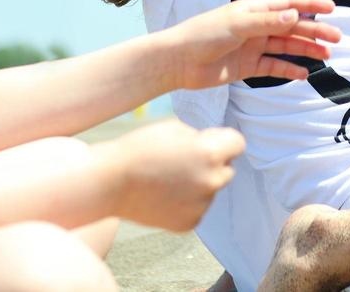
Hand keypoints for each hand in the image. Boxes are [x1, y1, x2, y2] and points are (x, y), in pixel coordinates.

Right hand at [113, 119, 245, 230]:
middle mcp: (211, 181)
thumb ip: (201, 137)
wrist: (111, 182)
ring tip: (168, 178)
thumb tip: (215, 147)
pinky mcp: (189, 223)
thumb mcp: (175, 128)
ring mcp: (201, 205)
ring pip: (211, 189)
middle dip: (213, 162)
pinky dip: (187, 201)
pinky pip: (198, 207)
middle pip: (227, 168)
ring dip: (199, 182)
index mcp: (210, 153)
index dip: (223, 140)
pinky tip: (165, 193)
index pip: (238, 144)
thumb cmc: (141, 149)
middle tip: (184, 160)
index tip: (209, 141)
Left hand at [170, 0, 341, 90]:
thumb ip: (266, 22)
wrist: (178, 62)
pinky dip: (289, 70)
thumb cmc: (203, 34)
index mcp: (253, 10)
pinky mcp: (247, 67)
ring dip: (306, 50)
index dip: (310, 4)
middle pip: (292, 27)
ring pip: (286, 47)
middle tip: (337, 38)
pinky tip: (304, 74)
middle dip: (314, 31)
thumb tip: (295, 15)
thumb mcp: (236, 25)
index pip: (287, 3)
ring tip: (327, 56)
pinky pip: (273, 67)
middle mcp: (256, 27)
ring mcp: (253, 47)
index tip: (331, 8)